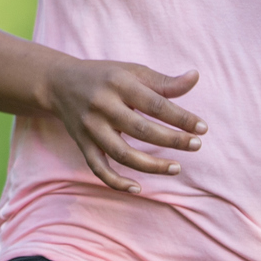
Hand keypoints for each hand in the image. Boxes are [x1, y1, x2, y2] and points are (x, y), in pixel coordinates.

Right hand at [43, 57, 206, 193]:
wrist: (58, 82)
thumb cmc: (104, 76)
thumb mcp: (132, 71)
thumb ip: (163, 81)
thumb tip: (195, 78)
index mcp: (118, 83)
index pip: (155, 104)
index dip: (181, 118)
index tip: (202, 128)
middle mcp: (102, 105)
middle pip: (142, 130)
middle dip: (173, 140)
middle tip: (196, 145)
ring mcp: (90, 127)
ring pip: (123, 154)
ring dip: (152, 166)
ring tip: (176, 168)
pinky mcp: (82, 143)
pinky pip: (98, 168)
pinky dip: (116, 182)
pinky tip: (138, 188)